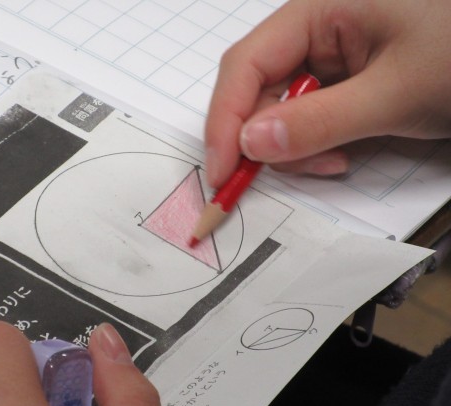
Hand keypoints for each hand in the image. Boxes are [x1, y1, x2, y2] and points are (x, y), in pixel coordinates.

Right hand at [204, 0, 450, 186]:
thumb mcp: (394, 94)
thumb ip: (319, 121)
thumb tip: (249, 145)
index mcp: (316, 11)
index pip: (246, 64)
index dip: (224, 120)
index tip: (222, 172)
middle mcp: (313, 31)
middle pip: (257, 90)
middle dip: (265, 140)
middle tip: (278, 177)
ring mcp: (327, 58)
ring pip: (278, 111)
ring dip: (295, 148)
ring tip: (334, 162)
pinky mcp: (341, 83)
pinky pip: (305, 119)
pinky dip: (314, 145)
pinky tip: (341, 154)